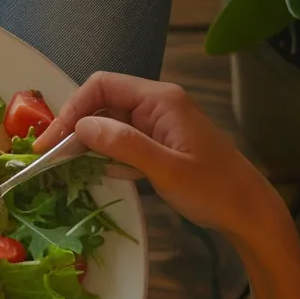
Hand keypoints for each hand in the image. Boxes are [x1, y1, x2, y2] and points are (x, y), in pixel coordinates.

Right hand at [36, 72, 288, 242]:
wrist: (249, 212)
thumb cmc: (214, 189)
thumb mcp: (167, 168)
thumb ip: (123, 144)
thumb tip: (80, 127)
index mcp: (160, 100)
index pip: (102, 86)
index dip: (72, 109)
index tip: (51, 141)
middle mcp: (158, 104)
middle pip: (103, 103)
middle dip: (74, 126)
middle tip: (50, 156)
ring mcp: (159, 124)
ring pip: (111, 123)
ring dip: (88, 142)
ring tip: (66, 165)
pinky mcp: (160, 144)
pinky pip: (124, 141)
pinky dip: (107, 154)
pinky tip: (101, 173)